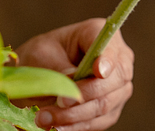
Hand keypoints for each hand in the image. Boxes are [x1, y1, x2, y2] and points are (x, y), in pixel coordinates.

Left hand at [15, 18, 133, 130]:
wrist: (37, 76)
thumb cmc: (40, 57)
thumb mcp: (42, 55)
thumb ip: (61, 69)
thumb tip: (73, 89)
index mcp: (99, 33)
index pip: (111, 46)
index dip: (108, 59)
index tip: (98, 71)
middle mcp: (117, 58)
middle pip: (115, 79)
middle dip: (85, 95)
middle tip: (58, 102)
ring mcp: (118, 86)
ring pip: (106, 104)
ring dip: (75, 115)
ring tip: (45, 118)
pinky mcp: (111, 109)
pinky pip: (99, 122)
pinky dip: (77, 126)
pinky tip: (57, 127)